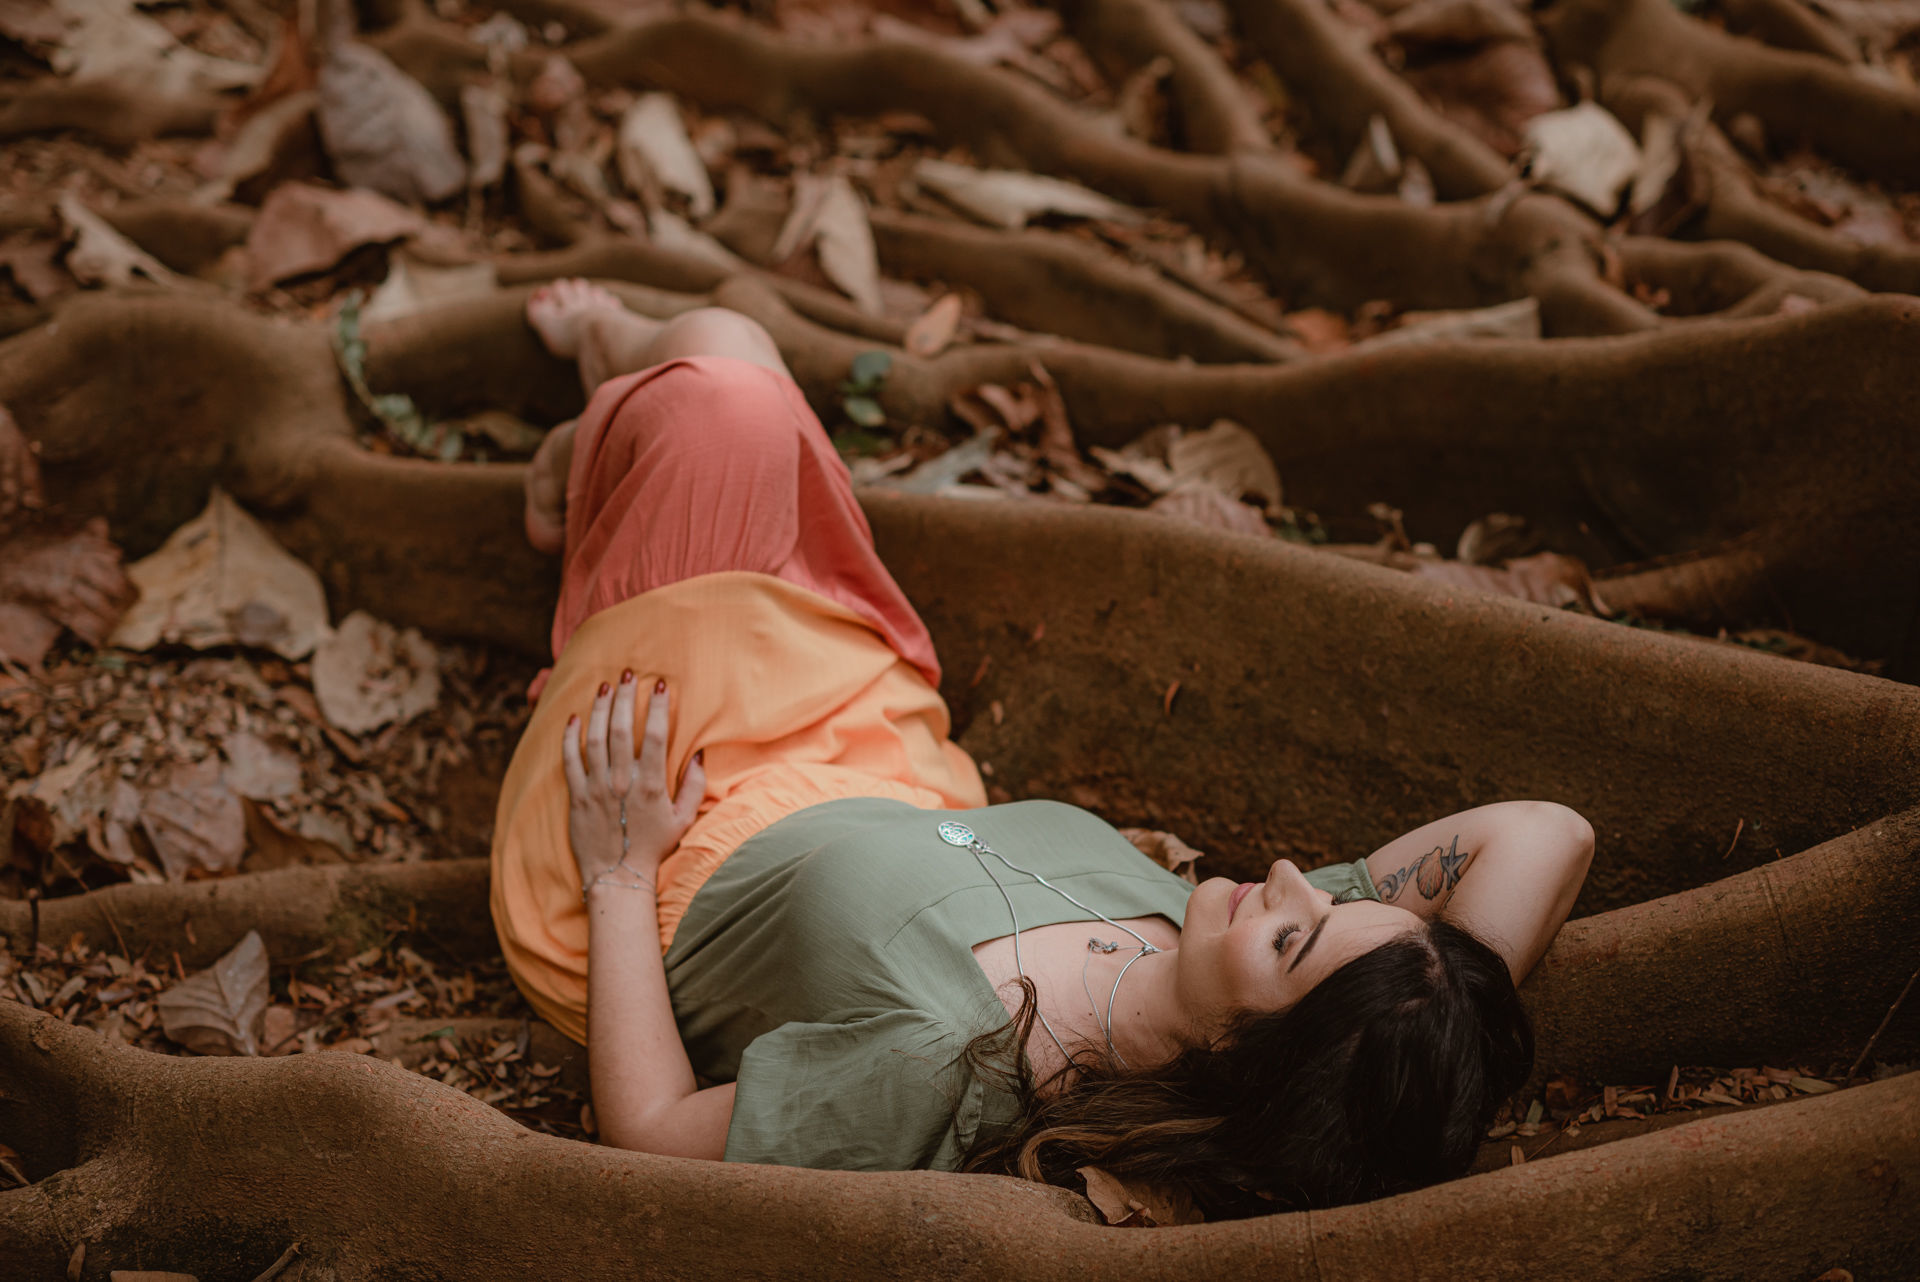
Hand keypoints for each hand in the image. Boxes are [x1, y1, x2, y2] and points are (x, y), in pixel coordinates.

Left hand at [562, 673, 705, 898]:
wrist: (618, 875)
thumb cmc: (654, 847)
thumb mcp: (683, 819)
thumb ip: (694, 787)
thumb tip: (699, 757)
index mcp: (651, 785)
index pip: (655, 736)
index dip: (657, 707)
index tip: (659, 685)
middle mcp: (622, 782)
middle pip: (623, 729)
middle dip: (626, 697)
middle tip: (629, 673)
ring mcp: (597, 788)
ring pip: (595, 738)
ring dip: (601, 709)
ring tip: (605, 686)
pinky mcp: (577, 797)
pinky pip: (569, 760)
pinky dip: (569, 737)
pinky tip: (574, 717)